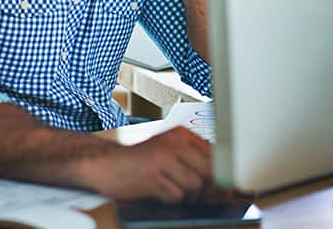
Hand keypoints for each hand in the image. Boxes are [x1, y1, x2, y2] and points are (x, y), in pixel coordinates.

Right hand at [91, 127, 212, 201]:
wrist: (108, 164)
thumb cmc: (141, 161)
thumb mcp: (169, 151)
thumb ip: (194, 160)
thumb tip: (221, 183)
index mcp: (180, 134)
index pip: (213, 153)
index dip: (221, 173)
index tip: (224, 186)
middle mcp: (174, 142)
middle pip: (207, 170)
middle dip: (206, 187)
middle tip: (197, 192)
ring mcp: (162, 159)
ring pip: (194, 185)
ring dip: (186, 193)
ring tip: (171, 186)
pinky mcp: (152, 176)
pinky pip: (176, 195)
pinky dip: (170, 197)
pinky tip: (158, 189)